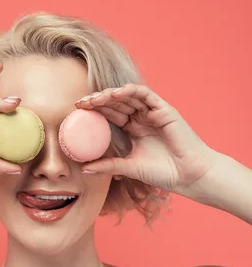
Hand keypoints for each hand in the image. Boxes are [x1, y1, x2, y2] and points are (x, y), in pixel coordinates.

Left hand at [76, 84, 217, 193]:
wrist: (189, 176)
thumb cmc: (164, 173)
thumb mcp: (129, 168)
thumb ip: (107, 165)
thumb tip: (83, 169)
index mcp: (133, 129)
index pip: (110, 114)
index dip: (94, 111)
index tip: (76, 111)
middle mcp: (142, 118)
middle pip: (116, 103)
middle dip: (97, 101)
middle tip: (80, 103)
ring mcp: (153, 112)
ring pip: (127, 96)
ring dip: (109, 95)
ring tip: (93, 99)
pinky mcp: (164, 109)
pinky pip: (145, 94)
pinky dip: (130, 91)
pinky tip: (116, 93)